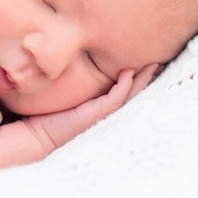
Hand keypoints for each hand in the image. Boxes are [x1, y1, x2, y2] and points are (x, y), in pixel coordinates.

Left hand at [23, 63, 158, 153]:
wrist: (38, 137)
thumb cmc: (48, 118)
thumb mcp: (66, 97)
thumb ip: (75, 83)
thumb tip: (70, 61)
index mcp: (102, 108)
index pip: (125, 91)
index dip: (138, 78)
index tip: (148, 62)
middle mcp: (107, 113)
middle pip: (134, 93)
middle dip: (147, 77)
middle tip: (160, 61)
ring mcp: (104, 115)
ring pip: (130, 95)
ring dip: (142, 79)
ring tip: (153, 64)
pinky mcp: (97, 115)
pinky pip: (115, 98)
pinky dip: (123, 85)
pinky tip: (128, 72)